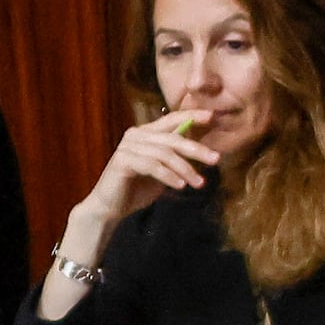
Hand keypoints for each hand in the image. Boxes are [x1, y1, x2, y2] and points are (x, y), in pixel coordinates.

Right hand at [80, 111, 217, 226]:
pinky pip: (152, 166)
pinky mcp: (123, 161)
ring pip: (164, 154)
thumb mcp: (162, 171)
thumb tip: (201, 151)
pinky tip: (180, 186)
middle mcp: (136, 135)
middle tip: (215, 159)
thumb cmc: (136, 190)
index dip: (191, 116)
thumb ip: (175, 159)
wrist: (110, 208)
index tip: (212, 116)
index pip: (171, 119)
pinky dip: (169, 176)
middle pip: (172, 138)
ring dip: (185, 169)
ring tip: (199, 183)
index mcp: (145, 133)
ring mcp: (128, 147)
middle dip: (196, 149)